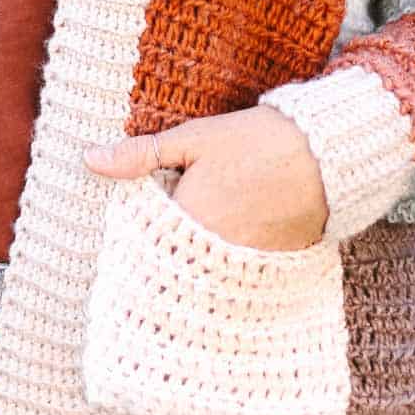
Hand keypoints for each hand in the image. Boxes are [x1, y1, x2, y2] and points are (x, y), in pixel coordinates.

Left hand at [83, 105, 328, 251]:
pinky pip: (229, 276)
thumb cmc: (255, 141)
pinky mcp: (265, 267)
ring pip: (198, 271)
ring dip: (187, 263)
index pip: (142, 238)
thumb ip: (141, 154)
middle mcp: (210, 249)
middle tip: (152, 254)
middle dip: (158, 254)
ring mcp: (240, 262)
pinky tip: (218, 254)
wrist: (323, 155)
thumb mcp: (194, 138)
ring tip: (183, 259)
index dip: (132, 235)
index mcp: (185, 217)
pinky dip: (218, 268)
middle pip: (169, 261)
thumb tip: (90, 159)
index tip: (125, 238)